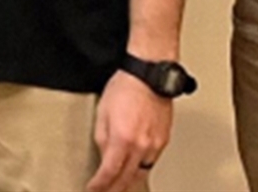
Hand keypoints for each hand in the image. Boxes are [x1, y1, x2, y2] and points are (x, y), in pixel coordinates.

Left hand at [89, 69, 172, 191]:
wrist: (149, 76)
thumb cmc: (125, 88)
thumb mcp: (102, 113)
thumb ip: (102, 139)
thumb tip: (103, 156)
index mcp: (123, 139)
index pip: (109, 173)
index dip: (99, 185)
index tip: (93, 189)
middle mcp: (142, 145)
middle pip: (127, 178)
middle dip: (114, 190)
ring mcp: (155, 144)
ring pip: (142, 173)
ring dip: (129, 183)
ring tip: (119, 188)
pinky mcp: (164, 140)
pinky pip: (151, 161)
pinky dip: (141, 169)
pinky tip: (135, 170)